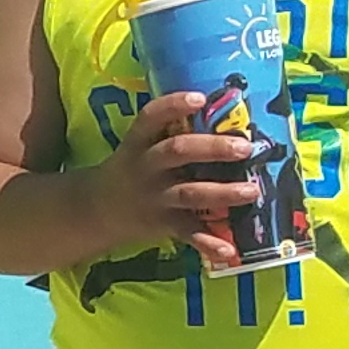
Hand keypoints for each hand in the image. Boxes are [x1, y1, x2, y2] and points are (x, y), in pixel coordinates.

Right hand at [91, 90, 261, 269]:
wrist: (96, 209)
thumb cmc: (131, 169)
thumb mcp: (139, 147)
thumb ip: (169, 133)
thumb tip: (221, 111)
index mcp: (139, 144)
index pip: (151, 118)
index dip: (173, 106)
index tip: (200, 97)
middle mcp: (146, 168)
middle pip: (176, 152)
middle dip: (212, 149)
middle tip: (244, 148)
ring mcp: (155, 197)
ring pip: (189, 193)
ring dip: (222, 192)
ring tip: (252, 191)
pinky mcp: (162, 223)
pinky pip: (188, 233)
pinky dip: (208, 243)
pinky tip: (229, 250)